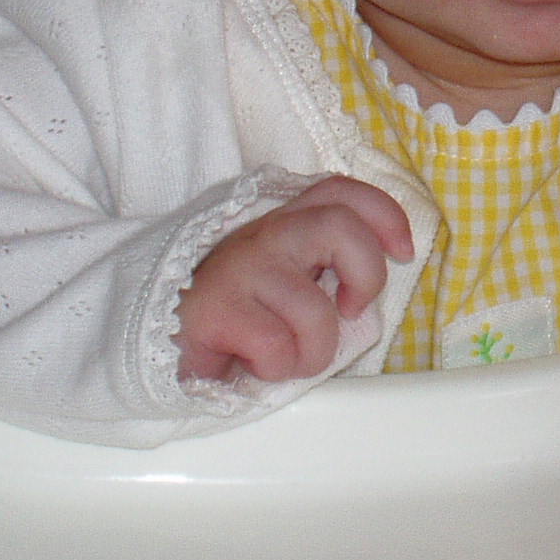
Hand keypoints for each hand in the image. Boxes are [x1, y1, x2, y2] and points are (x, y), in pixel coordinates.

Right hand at [177, 177, 414, 384]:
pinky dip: (277, 368)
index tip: (404, 251)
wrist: (155, 345)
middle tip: (352, 309)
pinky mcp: (217, 308)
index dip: (383, 213)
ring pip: (315, 310)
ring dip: (315, 351)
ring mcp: (239, 269)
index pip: (339, 191)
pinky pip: (278, 346)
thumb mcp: (284, 286)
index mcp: (283, 224)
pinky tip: (253, 362)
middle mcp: (263, 235)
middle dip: (366, 274)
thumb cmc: (234, 321)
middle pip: (339, 226)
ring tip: (288, 356)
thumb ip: (321, 272)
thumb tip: (365, 297)